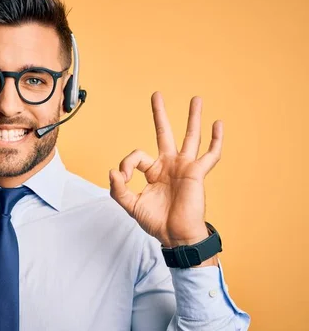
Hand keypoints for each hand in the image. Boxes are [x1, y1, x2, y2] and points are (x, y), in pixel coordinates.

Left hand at [109, 92, 222, 250]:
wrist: (175, 236)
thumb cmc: (156, 222)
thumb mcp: (130, 205)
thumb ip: (118, 189)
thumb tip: (111, 171)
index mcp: (153, 171)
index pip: (137, 156)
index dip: (126, 163)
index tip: (122, 177)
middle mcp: (169, 165)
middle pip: (164, 133)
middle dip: (160, 114)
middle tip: (156, 95)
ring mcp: (184, 167)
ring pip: (190, 137)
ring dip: (193, 118)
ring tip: (196, 98)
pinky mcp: (197, 173)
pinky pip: (210, 155)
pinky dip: (216, 140)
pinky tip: (218, 124)